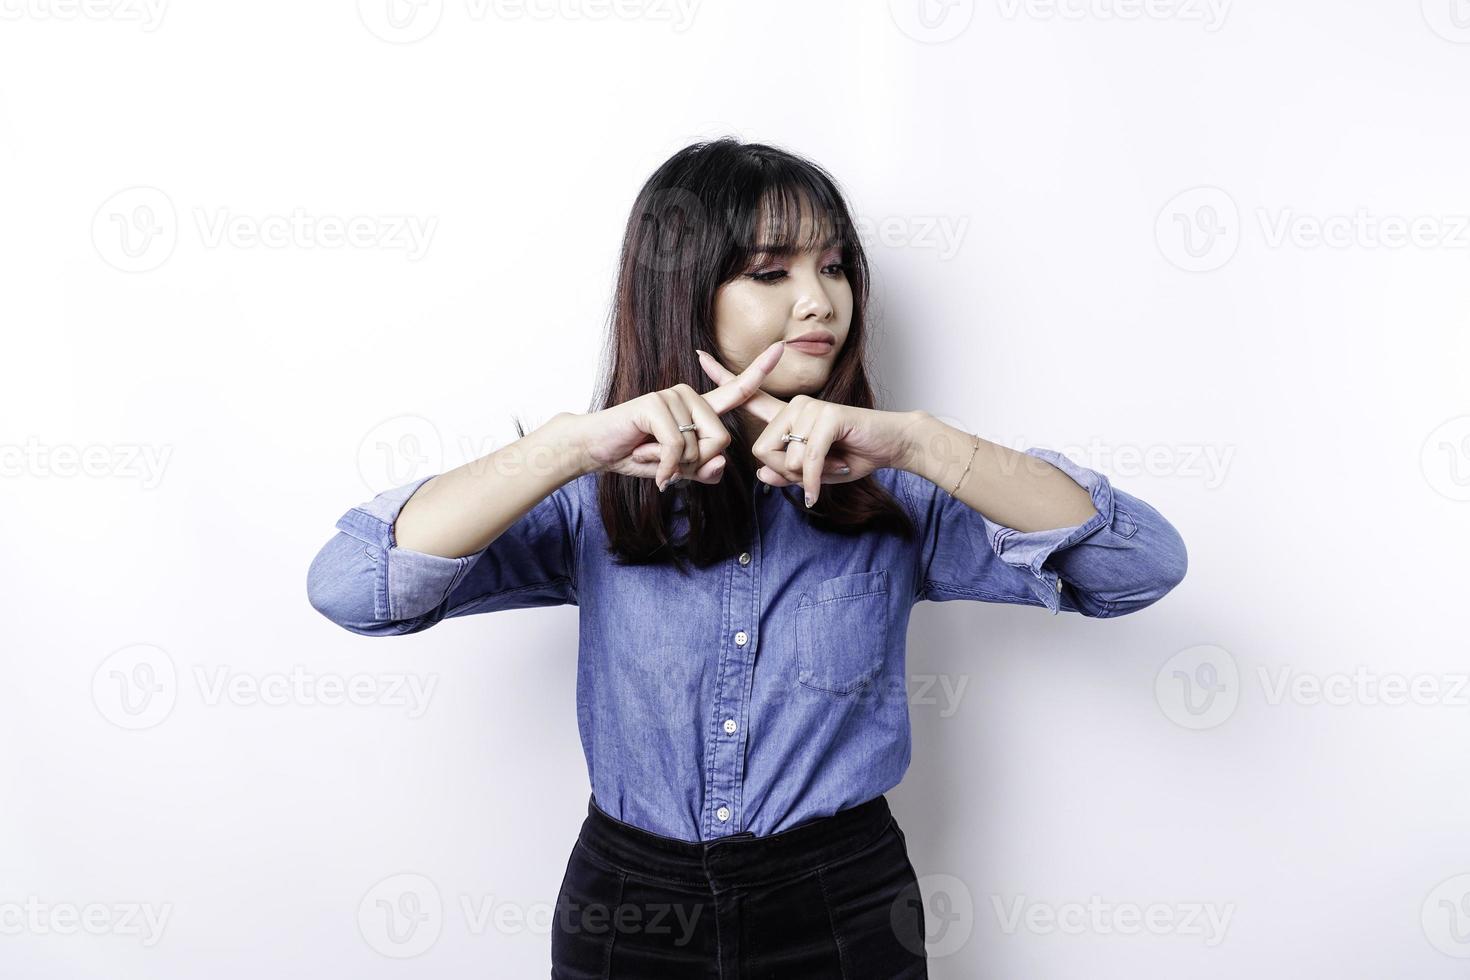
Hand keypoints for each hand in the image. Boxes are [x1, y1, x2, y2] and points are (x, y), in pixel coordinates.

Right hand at [564, 341, 783, 489]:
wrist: (596, 450)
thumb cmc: (637, 456)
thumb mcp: (678, 470)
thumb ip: (704, 470)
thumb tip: (720, 464)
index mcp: (699, 408)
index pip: (737, 390)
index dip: (760, 371)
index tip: (781, 347)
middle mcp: (689, 395)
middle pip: (722, 439)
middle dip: (697, 464)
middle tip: (667, 462)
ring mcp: (672, 396)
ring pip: (700, 447)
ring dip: (675, 465)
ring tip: (651, 455)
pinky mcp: (655, 404)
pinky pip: (676, 448)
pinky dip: (664, 467)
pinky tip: (649, 467)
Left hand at [692, 347, 926, 506]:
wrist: (890, 445)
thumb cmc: (852, 456)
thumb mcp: (811, 474)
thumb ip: (785, 474)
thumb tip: (762, 474)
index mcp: (788, 416)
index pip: (750, 396)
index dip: (724, 377)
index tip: (699, 356)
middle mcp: (795, 406)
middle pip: (761, 450)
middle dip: (784, 473)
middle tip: (813, 473)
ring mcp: (811, 408)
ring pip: (783, 458)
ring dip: (804, 476)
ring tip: (828, 466)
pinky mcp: (827, 417)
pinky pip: (806, 459)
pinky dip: (811, 481)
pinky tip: (816, 491)